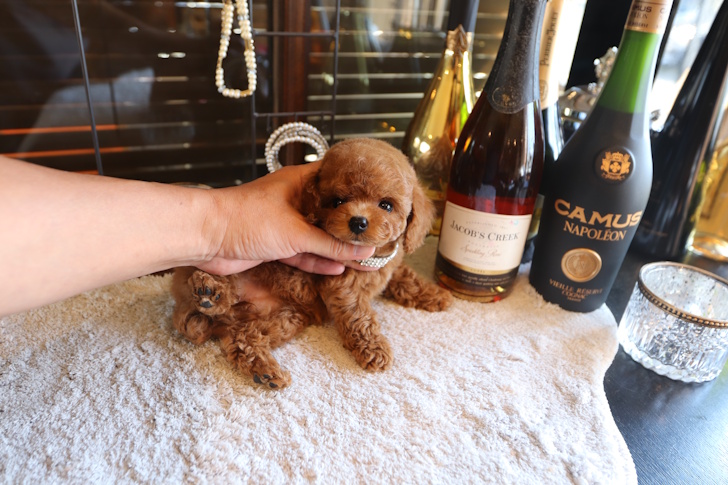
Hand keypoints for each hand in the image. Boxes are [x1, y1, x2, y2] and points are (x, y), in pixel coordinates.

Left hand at [194, 162, 375, 275]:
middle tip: (377, 234)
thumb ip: (330, 245)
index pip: (337, 180)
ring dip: (336, 248)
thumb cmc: (247, 219)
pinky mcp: (274, 244)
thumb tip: (363, 252)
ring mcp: (284, 223)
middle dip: (350, 226)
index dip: (359, 189)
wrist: (205, 237)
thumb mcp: (296, 232)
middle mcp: (294, 199)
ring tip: (365, 257)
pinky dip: (318, 261)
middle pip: (329, 212)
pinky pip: (303, 253)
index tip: (381, 200)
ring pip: (317, 236)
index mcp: (301, 182)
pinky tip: (339, 269)